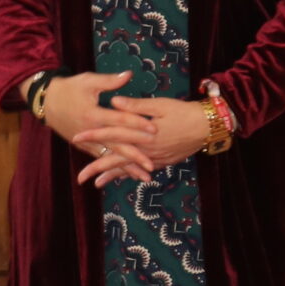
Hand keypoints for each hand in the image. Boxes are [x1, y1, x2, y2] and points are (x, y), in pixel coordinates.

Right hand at [33, 71, 151, 177]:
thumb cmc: (69, 89)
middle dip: (135, 156)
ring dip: (127, 167)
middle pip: (116, 145)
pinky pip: (101, 158)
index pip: (119, 120)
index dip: (137, 123)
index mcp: (93, 114)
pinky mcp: (84, 146)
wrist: (46, 102)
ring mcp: (86, 141)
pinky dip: (114, 167)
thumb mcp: (88, 81)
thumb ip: (110, 81)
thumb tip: (129, 75)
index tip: (154, 128)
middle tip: (151, 164)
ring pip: (110, 156)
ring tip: (144, 176)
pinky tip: (128, 174)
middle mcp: (90, 131)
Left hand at [75, 95, 208, 185]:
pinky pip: (142, 170)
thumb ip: (135, 105)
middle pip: (117, 159)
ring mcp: (155, 158)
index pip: (112, 134)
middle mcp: (146, 149)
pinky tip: (120, 178)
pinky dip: (130, 175)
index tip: (76, 137)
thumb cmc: (184, 112)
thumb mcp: (160, 105)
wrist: (208, 127)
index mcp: (142, 133)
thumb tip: (113, 101)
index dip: (93, 135)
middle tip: (80, 178)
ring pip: (129, 169)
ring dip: (112, 176)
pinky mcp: (162, 161)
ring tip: (96, 184)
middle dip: (97, 168)